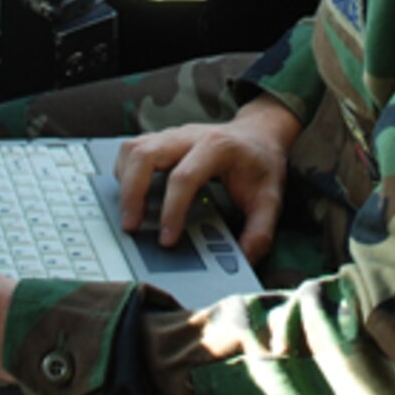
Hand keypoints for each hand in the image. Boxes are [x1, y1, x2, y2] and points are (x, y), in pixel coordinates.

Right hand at [115, 93, 298, 262]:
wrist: (259, 134)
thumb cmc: (261, 165)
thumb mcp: (271, 199)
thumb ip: (259, 232)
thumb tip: (242, 261)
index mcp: (218, 148)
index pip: (183, 177)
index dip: (171, 210)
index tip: (167, 240)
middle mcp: (190, 136)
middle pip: (146, 154)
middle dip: (132, 192)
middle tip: (131, 227)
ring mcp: (172, 135)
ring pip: (133, 148)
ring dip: (124, 180)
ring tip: (127, 213)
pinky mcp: (162, 139)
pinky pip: (132, 149)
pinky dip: (124, 171)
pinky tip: (131, 195)